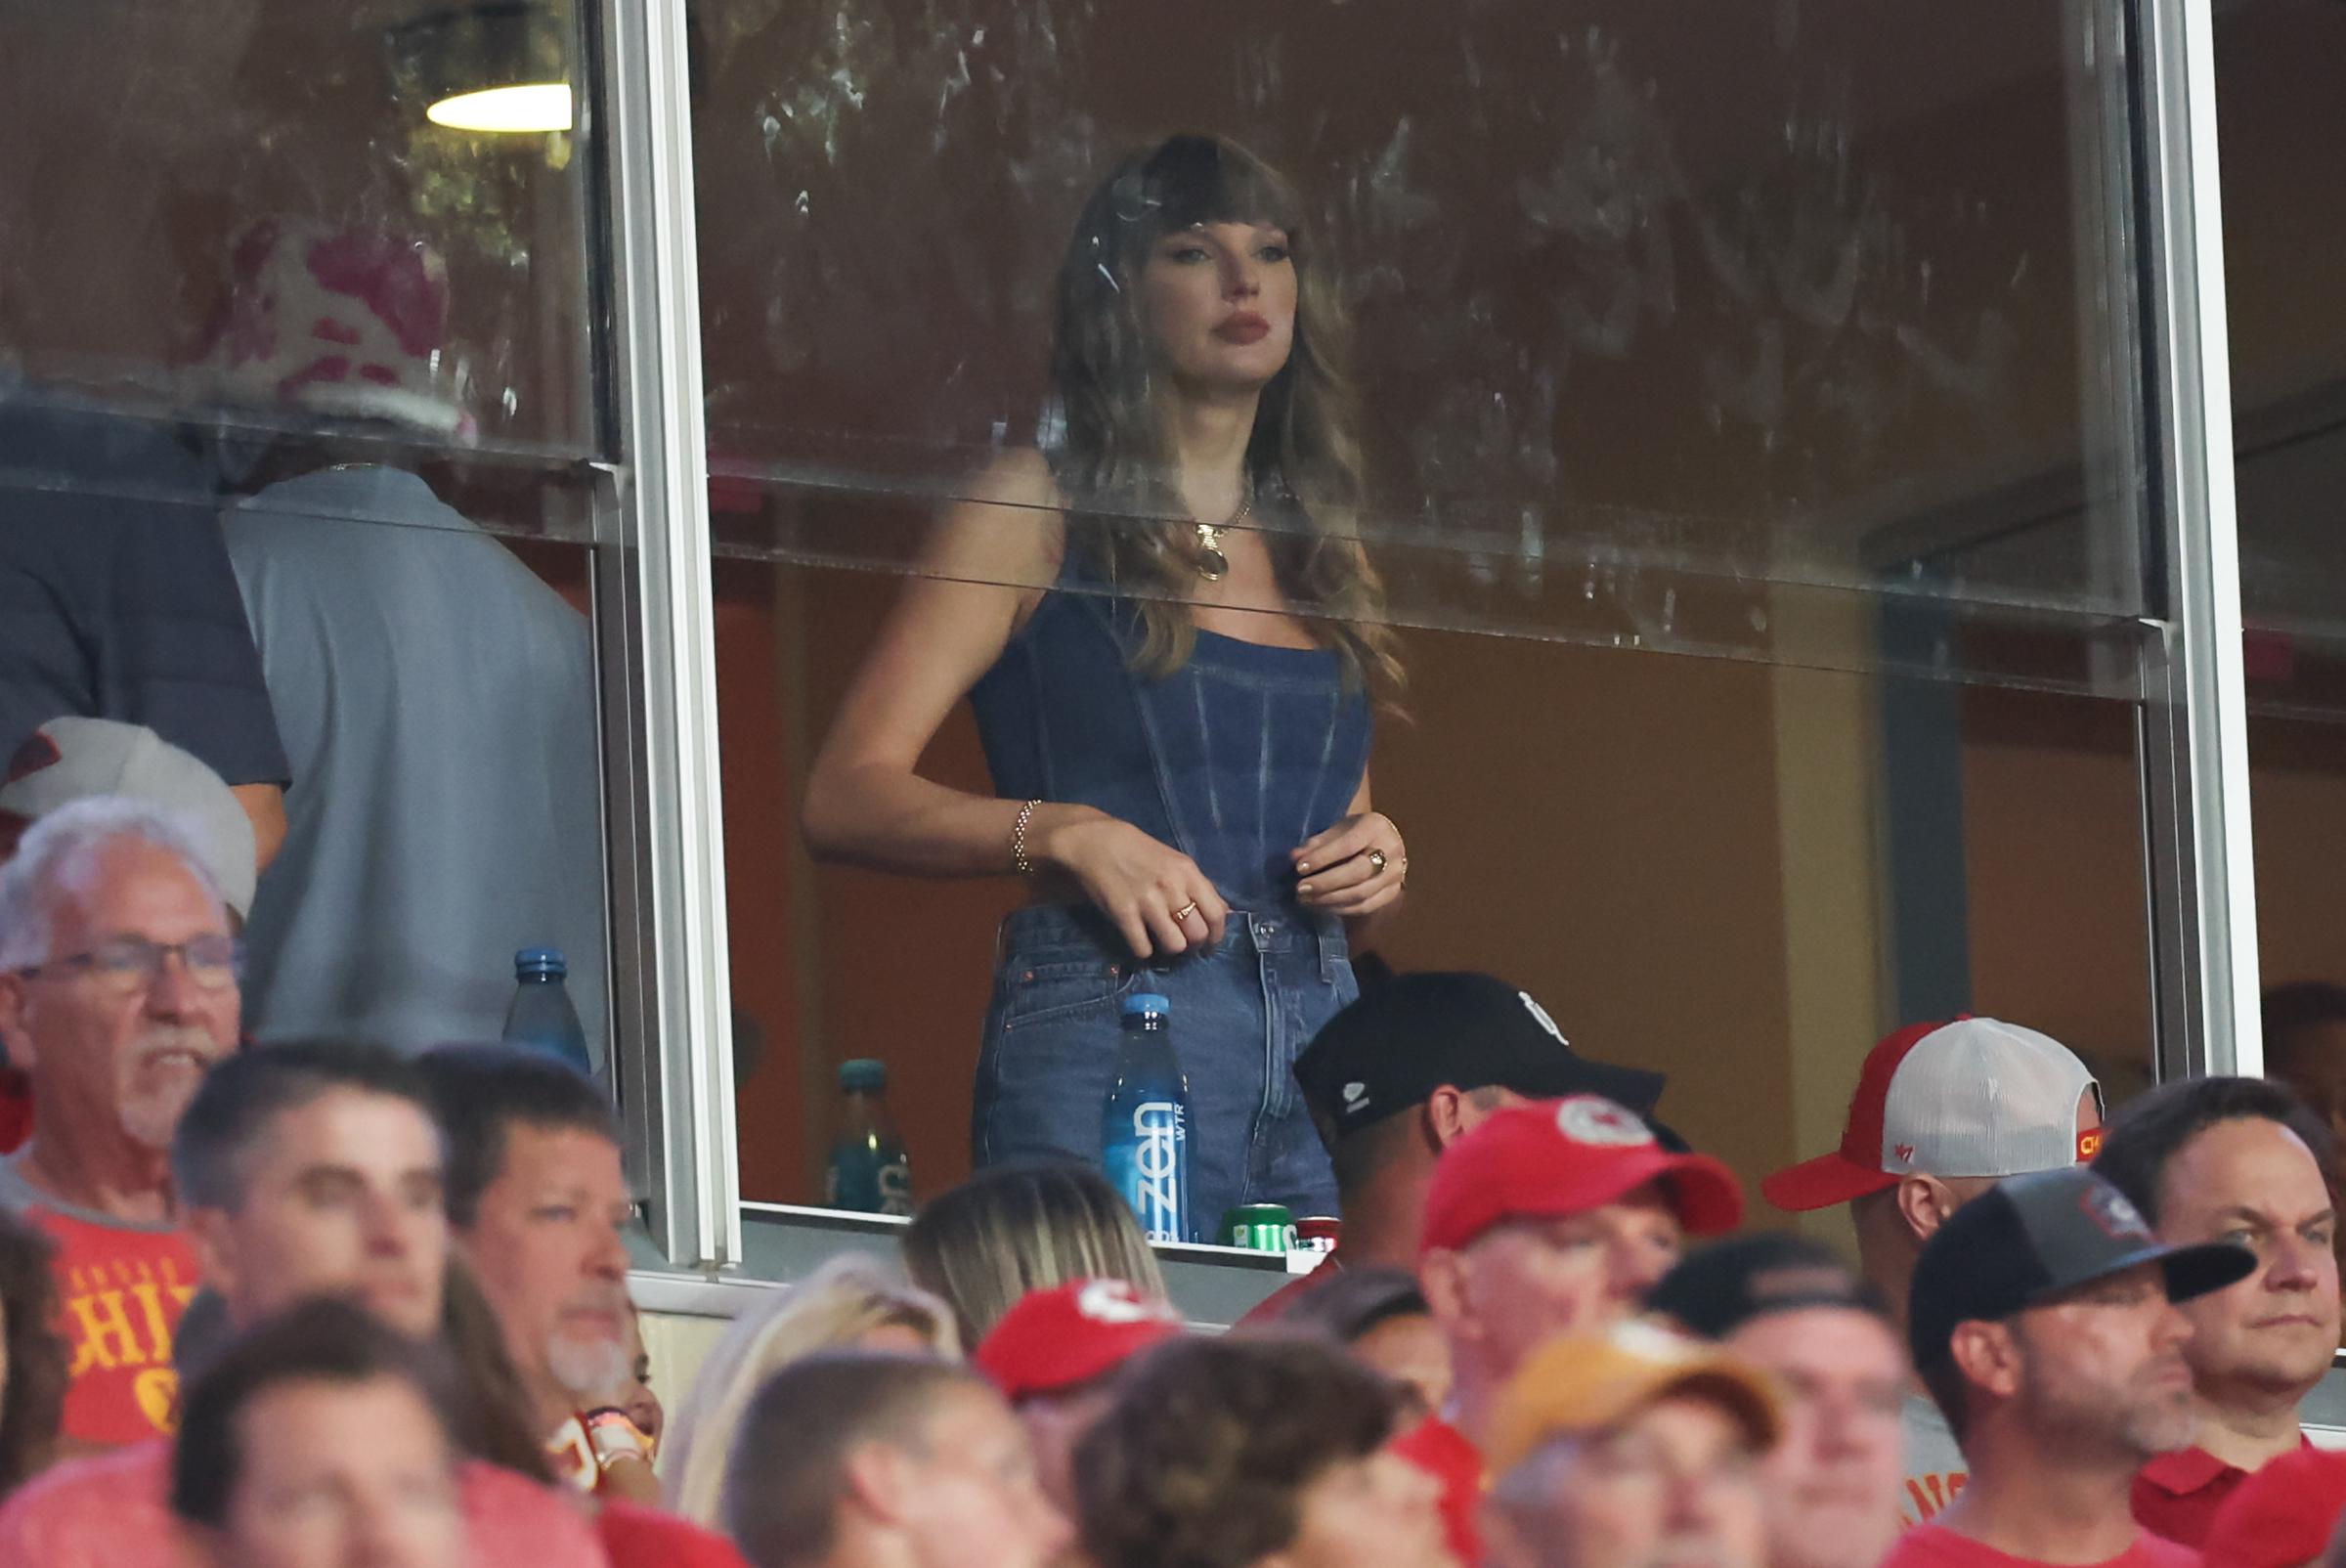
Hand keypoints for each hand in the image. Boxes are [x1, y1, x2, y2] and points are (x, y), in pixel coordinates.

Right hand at [1035, 806, 1229, 957]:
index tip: (1209, 946)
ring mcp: (1147, 901)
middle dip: (1193, 946)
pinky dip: (1144, 951)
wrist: (1095, 842)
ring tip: (1161, 941)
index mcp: (1188, 872)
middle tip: (1183, 943)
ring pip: (1174, 945)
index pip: (1217, 914)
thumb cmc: (1139, 851)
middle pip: (1197, 934)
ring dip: (1170, 949)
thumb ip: (1197, 887)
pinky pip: (1143, 948)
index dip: (1217, 936)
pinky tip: (1140, 940)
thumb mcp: (1175, 862)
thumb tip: (1220, 915)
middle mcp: (1171, 887)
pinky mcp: (1123, 914)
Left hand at [1292, 812, 1406, 915]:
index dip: (1323, 858)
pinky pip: (1365, 906)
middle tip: (1300, 889)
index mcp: (1376, 826)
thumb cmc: (1352, 834)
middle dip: (1325, 883)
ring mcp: (1395, 873)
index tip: (1299, 868)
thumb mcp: (1335, 831)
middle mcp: (1391, 849)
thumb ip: (1315, 844)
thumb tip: (1294, 857)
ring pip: (1361, 893)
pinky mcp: (1393, 893)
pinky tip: (1320, 906)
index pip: (1349, 844)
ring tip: (1306, 899)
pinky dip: (1339, 909)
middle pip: (1357, 872)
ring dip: (1329, 899)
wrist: (1379, 844)